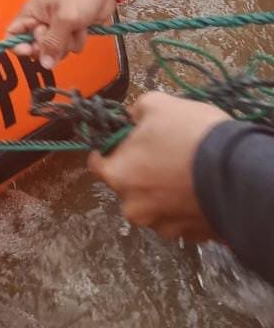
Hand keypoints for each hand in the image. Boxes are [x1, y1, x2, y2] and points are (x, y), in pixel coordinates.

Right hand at [6, 0, 116, 68]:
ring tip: (74, 28)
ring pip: (54, 51)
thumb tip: (44, 63)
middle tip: (60, 35)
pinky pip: (68, 49)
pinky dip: (77, 41)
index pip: (13, 34)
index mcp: (31, 13)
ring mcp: (55, 29)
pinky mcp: (69, 33)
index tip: (30, 51)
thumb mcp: (64, 18)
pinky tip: (82, 28)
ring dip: (67, 44)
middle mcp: (40, 22)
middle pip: (35, 47)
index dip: (18, 45)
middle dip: (50, 46)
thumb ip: (53, 42)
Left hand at [88, 92, 228, 240]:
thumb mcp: (157, 104)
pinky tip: (199, 189)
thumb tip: (132, 117)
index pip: (97, 164)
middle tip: (161, 154)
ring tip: (184, 172)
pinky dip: (186, 206)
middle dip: (139, 171)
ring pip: (155, 206)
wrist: (242, 172)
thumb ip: (136, 111)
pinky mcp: (193, 236)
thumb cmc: (191, 135)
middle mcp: (136, 208)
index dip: (107, 150)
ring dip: (163, 192)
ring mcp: (166, 226)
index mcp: (119, 176)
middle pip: (128, 186)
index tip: (120, 142)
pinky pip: (181, 219)